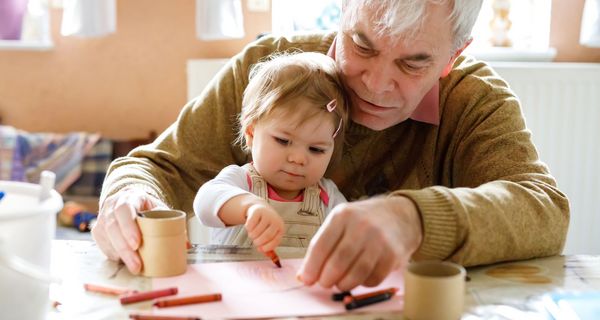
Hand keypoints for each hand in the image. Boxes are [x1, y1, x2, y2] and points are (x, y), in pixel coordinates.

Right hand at [91, 187, 167, 273]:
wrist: (130, 201)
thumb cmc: (147, 208)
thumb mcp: (159, 210)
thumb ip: (171, 224)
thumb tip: (187, 245)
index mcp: (129, 197)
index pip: (124, 209)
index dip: (128, 227)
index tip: (137, 244)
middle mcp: (111, 206)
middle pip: (113, 227)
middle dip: (124, 248)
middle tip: (137, 265)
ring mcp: (102, 218)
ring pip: (106, 238)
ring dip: (120, 255)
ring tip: (134, 268)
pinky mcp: (98, 231)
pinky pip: (103, 245)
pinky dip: (114, 255)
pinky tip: (124, 262)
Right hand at [244, 202, 283, 251]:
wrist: (261, 209)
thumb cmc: (266, 226)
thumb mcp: (270, 235)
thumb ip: (269, 246)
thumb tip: (269, 257)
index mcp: (280, 228)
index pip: (276, 240)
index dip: (267, 247)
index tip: (260, 250)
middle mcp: (276, 221)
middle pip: (267, 236)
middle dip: (258, 242)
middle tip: (255, 242)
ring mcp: (267, 215)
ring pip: (256, 231)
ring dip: (252, 236)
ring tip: (252, 234)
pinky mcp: (257, 211)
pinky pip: (250, 224)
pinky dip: (248, 229)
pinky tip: (250, 227)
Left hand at [297, 196, 422, 290]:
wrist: (400, 216)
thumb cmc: (363, 221)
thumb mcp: (341, 222)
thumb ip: (322, 245)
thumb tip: (304, 275)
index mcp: (342, 215)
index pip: (320, 246)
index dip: (311, 267)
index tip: (306, 279)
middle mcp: (361, 226)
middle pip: (337, 262)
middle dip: (326, 278)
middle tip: (324, 283)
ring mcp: (379, 240)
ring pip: (356, 274)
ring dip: (343, 284)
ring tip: (339, 283)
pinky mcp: (393, 255)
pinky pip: (373, 279)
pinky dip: (362, 284)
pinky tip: (359, 278)